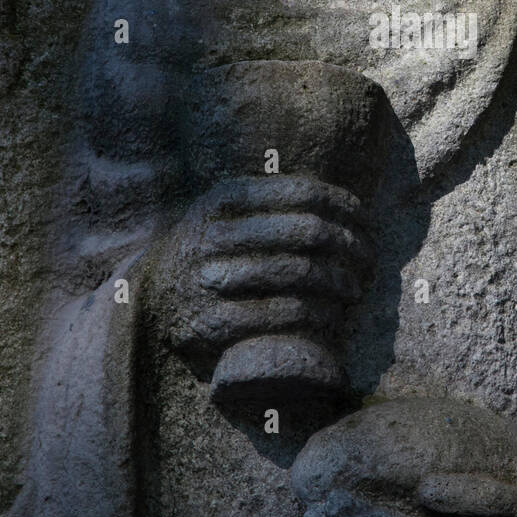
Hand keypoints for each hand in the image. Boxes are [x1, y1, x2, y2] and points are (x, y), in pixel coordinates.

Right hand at [141, 174, 372, 370]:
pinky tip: (332, 318)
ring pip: (299, 273)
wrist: (148, 298)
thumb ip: (271, 201)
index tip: (367, 223)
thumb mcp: (226, 212)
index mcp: (224, 199)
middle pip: (308, 232)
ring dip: (340, 282)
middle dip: (350, 246)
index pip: (303, 193)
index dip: (345, 208)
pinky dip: (316, 316)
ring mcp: (211, 280)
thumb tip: (346, 206)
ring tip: (355, 290)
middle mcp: (216, 235)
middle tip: (369, 262)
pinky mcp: (212, 323)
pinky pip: (281, 315)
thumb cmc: (207, 250)